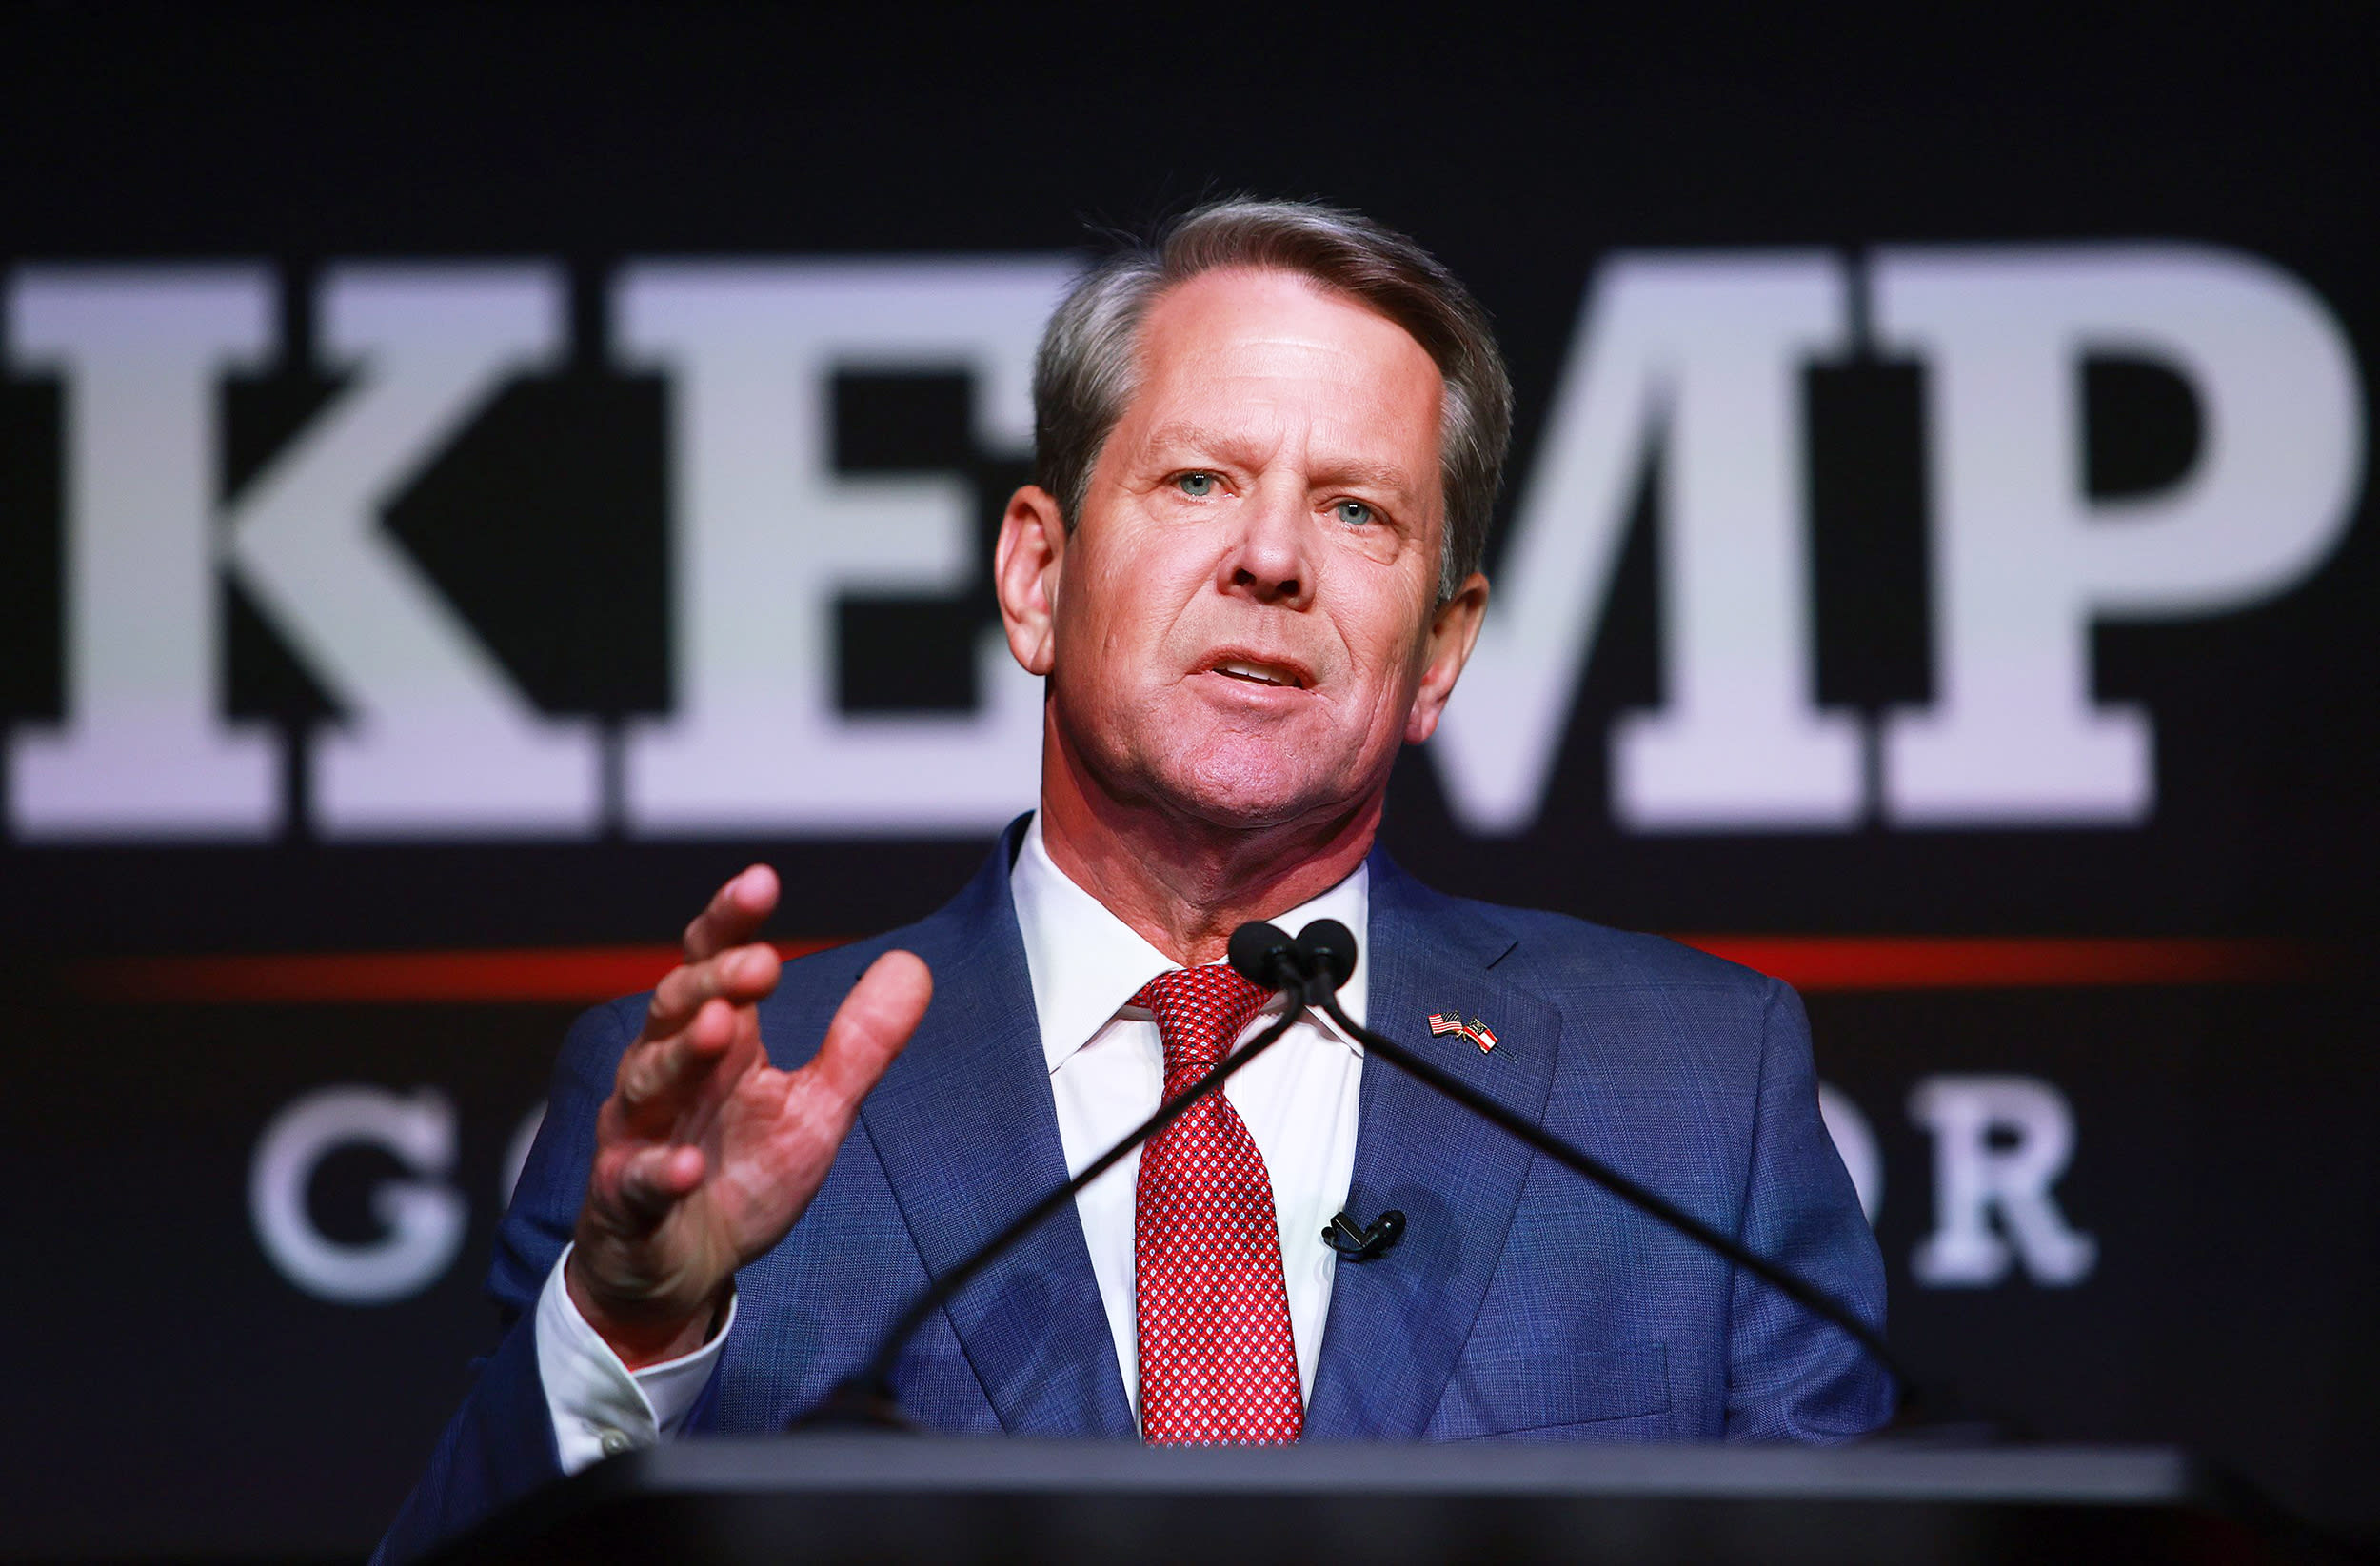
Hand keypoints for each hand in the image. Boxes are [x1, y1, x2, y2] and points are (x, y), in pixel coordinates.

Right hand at [566, 865, 930, 1366]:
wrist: (679, 1271)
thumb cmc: (738, 1175)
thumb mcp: (816, 1109)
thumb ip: (860, 1043)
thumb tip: (914, 964)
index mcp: (714, 1045)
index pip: (710, 964)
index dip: (729, 922)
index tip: (763, 882)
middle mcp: (665, 1076)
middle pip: (674, 1008)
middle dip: (714, 981)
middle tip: (763, 963)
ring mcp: (637, 1136)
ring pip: (646, 1081)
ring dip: (681, 1053)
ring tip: (720, 1026)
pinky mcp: (625, 1202)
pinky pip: (636, 1181)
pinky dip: (659, 1172)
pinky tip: (686, 1166)